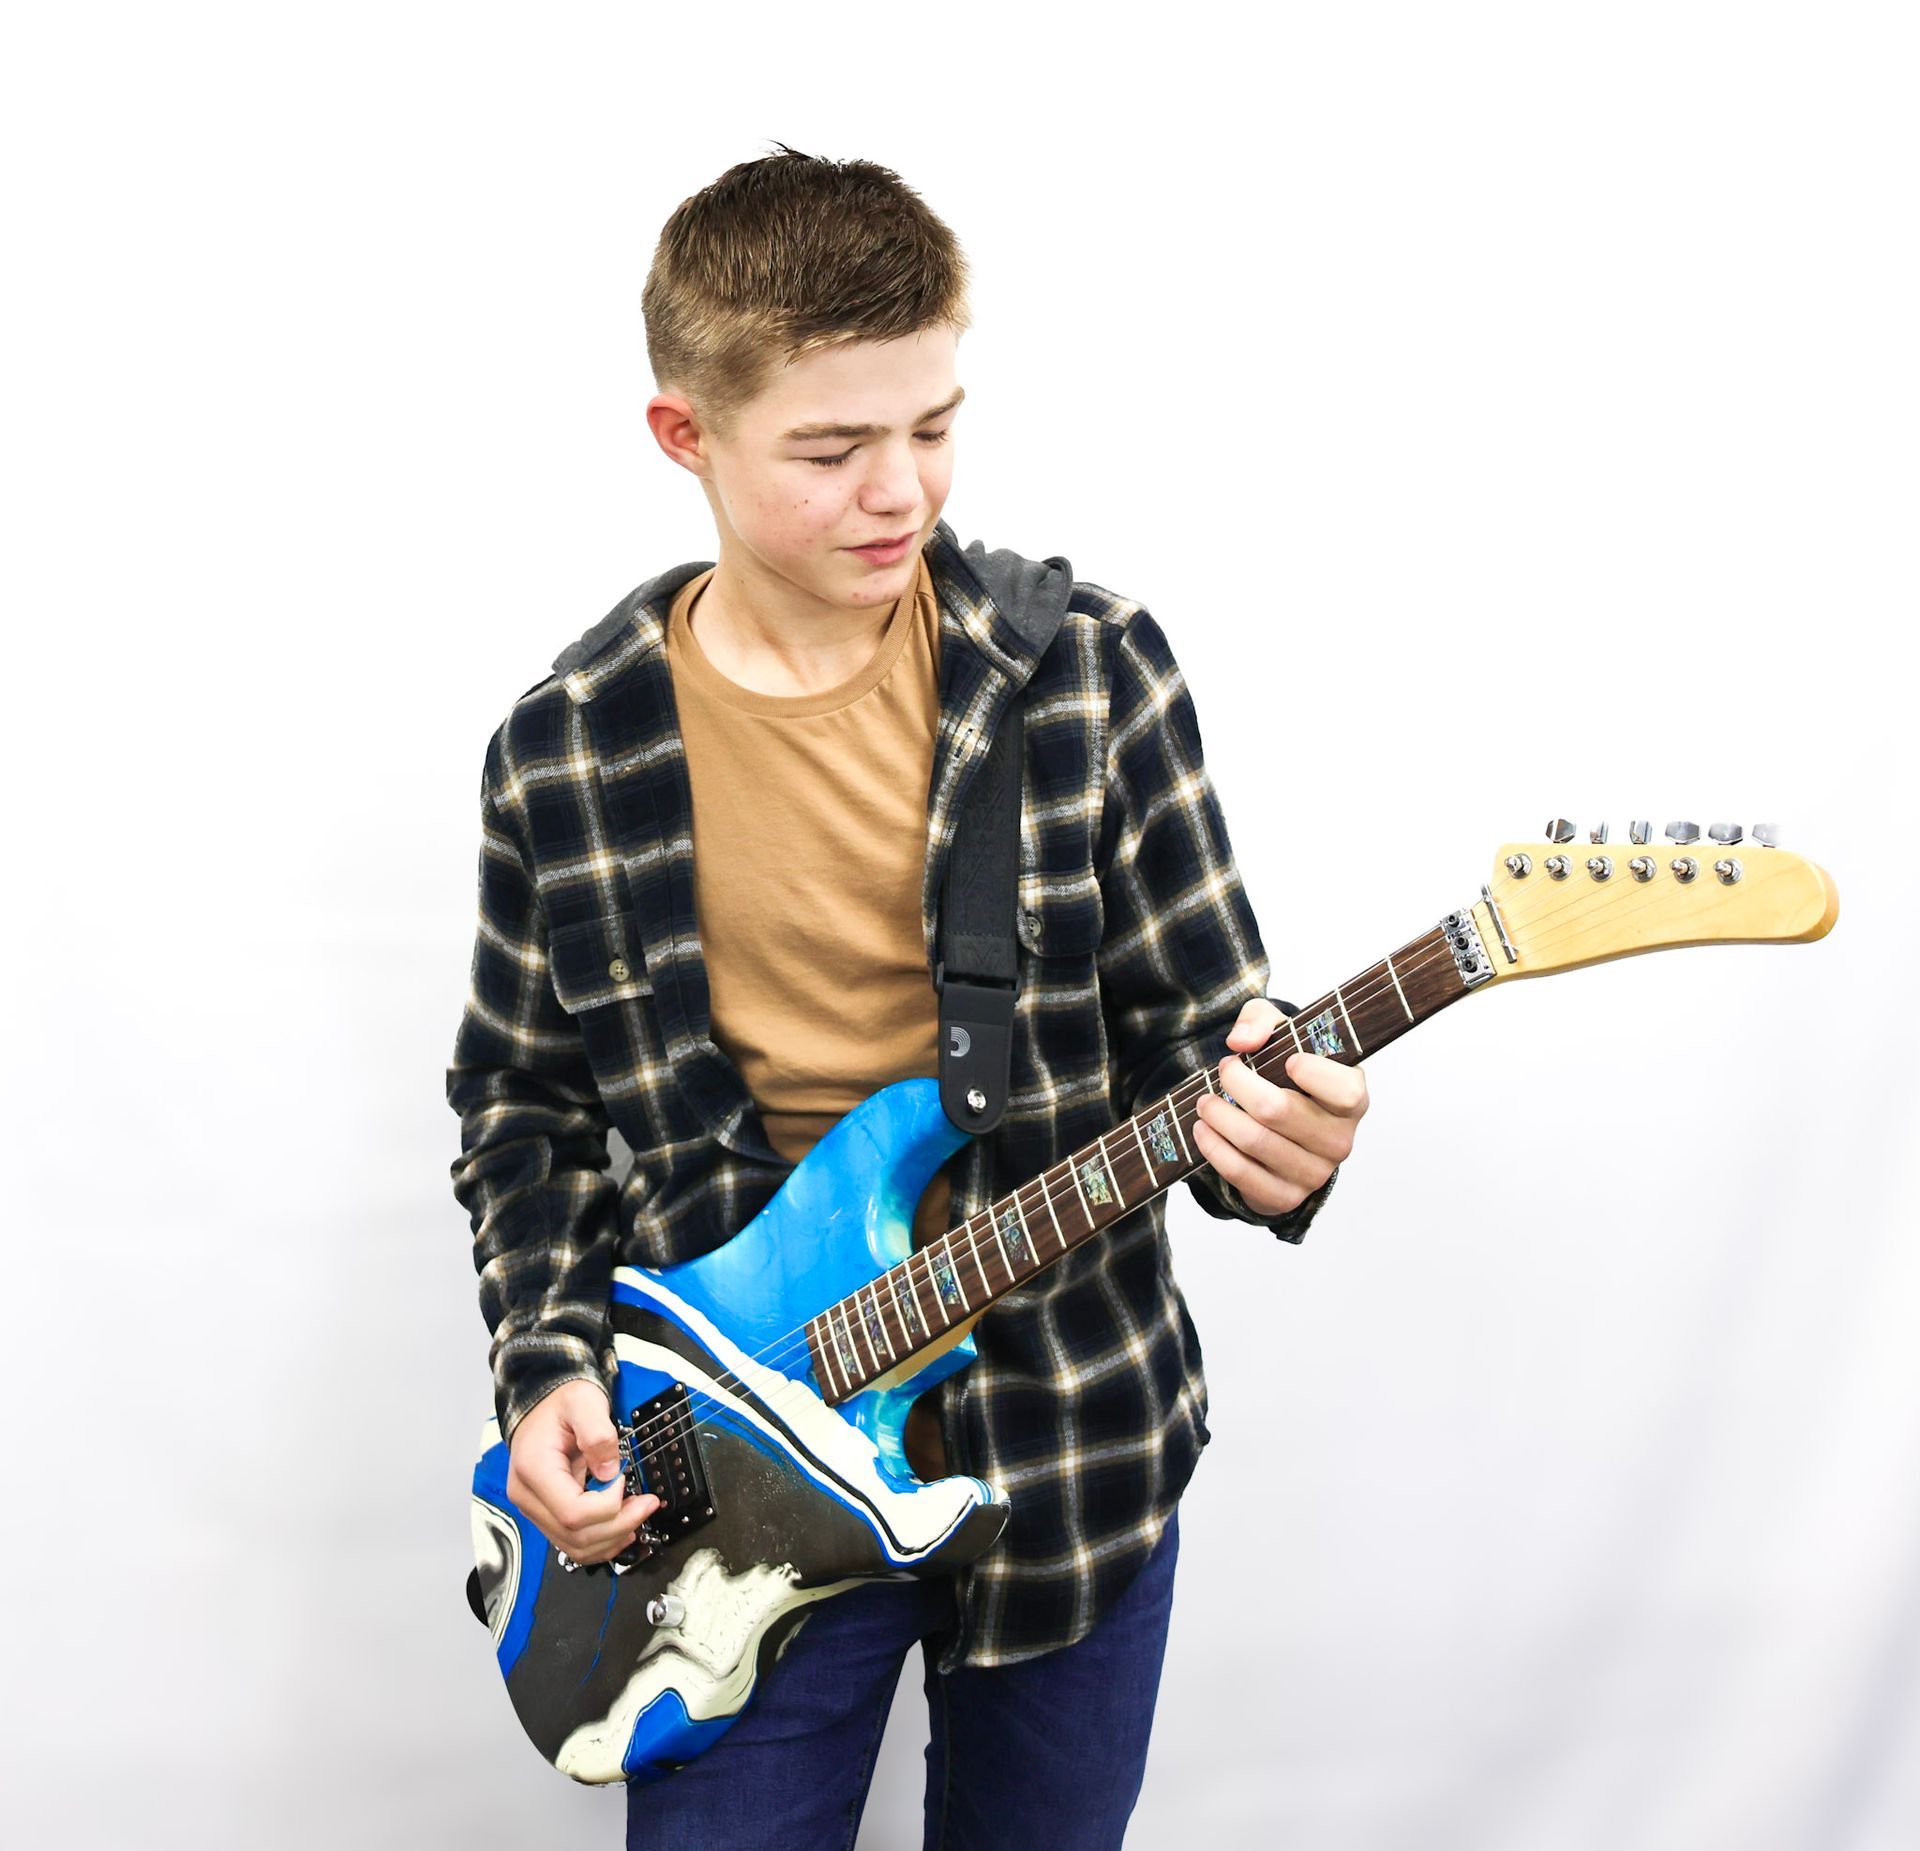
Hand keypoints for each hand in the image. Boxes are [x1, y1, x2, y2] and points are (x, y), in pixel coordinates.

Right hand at [506, 1378, 661, 1565]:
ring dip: (612, 1538)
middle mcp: (528, 1496)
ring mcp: (535, 1508)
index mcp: (534, 1469)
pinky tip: (622, 1528)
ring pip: (574, 1546)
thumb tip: (610, 1471)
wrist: (543, 1405)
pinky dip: (601, 1541)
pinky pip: (572, 1542)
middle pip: (574, 1535)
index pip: (572, 1512)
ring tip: (637, 1516)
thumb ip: (598, 1433)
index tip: (623, 1479)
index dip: (606, 1505)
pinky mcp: (546, 1514)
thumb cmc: (561, 1402)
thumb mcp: (583, 1401)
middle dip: (618, 1525)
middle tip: (646, 1505)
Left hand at [1190, 998, 1368, 1217]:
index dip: (1315, 1075)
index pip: (1345, 1092)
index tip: (1287, 1060)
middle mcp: (1339, 1140)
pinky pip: (1242, 1174)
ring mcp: (1314, 1173)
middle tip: (1223, 1069)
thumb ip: (1262, 1021)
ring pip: (1255, 1141)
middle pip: (1278, 1111)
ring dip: (1219, 1116)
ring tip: (1205, 1101)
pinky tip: (1204, 1128)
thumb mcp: (1280, 1033)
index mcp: (1352, 1100)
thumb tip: (1241, 1042)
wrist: (1283, 1123)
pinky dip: (1214, 1148)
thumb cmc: (1287, 1071)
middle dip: (1238, 1084)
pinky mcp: (1285, 1196)